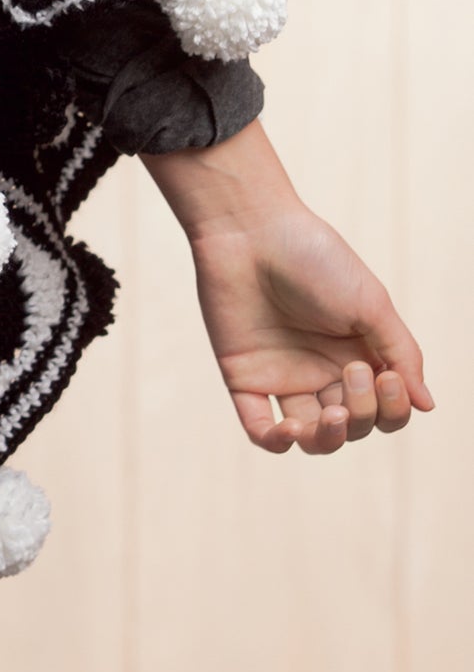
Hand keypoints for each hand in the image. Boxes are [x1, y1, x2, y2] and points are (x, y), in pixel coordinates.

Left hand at [144, 121, 433, 454]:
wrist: (249, 230)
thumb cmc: (314, 257)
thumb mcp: (371, 303)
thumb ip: (401, 353)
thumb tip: (427, 404)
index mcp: (358, 353)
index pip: (385, 409)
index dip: (392, 409)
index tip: (386, 376)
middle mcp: (322, 370)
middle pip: (354, 425)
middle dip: (364, 413)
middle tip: (352, 372)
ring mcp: (283, 375)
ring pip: (311, 435)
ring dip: (327, 438)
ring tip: (331, 416)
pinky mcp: (244, 377)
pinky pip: (259, 428)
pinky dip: (276, 442)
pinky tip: (289, 430)